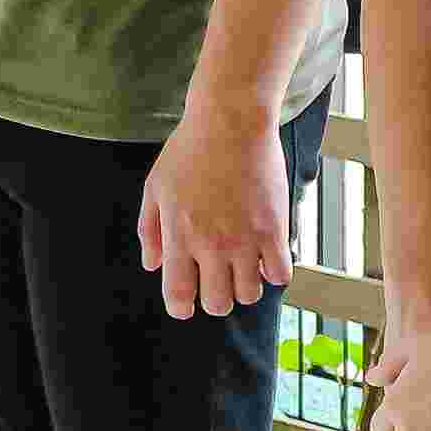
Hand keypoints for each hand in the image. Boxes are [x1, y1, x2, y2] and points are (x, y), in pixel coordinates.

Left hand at [138, 109, 293, 319]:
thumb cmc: (189, 151)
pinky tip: (265, 256)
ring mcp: (245, 240)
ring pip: (249, 295)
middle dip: (215, 299)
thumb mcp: (155, 187)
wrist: (230, 122)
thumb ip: (150, 230)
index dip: (182, 308)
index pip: (179, 295)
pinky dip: (273, 273)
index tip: (186, 305)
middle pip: (218, 303)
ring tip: (242, 266)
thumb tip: (152, 266)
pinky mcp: (274, 229)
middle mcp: (211, 245)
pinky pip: (280, 275)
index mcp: (178, 236)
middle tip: (217, 281)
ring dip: (244, 286)